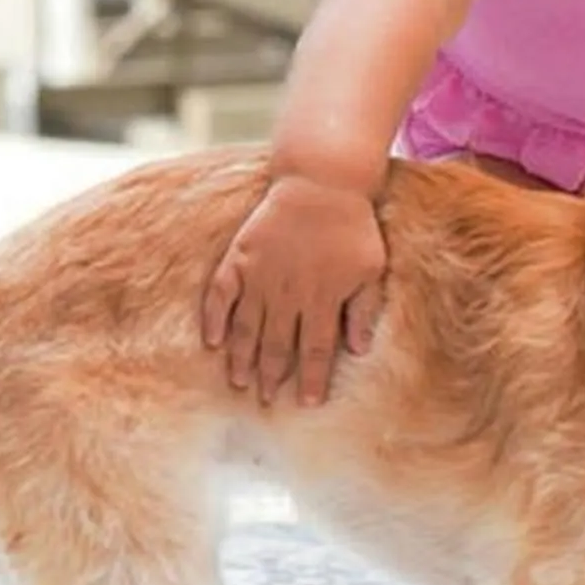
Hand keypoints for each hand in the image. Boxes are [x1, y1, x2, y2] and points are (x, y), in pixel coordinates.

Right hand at [200, 174, 387, 403]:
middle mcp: (288, 293)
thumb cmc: (352, 227)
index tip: (308, 403)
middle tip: (266, 401)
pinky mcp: (240, 258)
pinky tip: (212, 342)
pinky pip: (220, 295)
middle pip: (277, 346)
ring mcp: (260, 275)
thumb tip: (358, 350)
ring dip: (241, 358)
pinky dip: (214, 319)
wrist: (322, 182)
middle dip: (272, 378)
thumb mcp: (372, 269)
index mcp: (322, 298)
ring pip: (246, 327)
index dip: (312, 379)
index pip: (316, 351)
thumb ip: (364, 310)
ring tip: (238, 382)